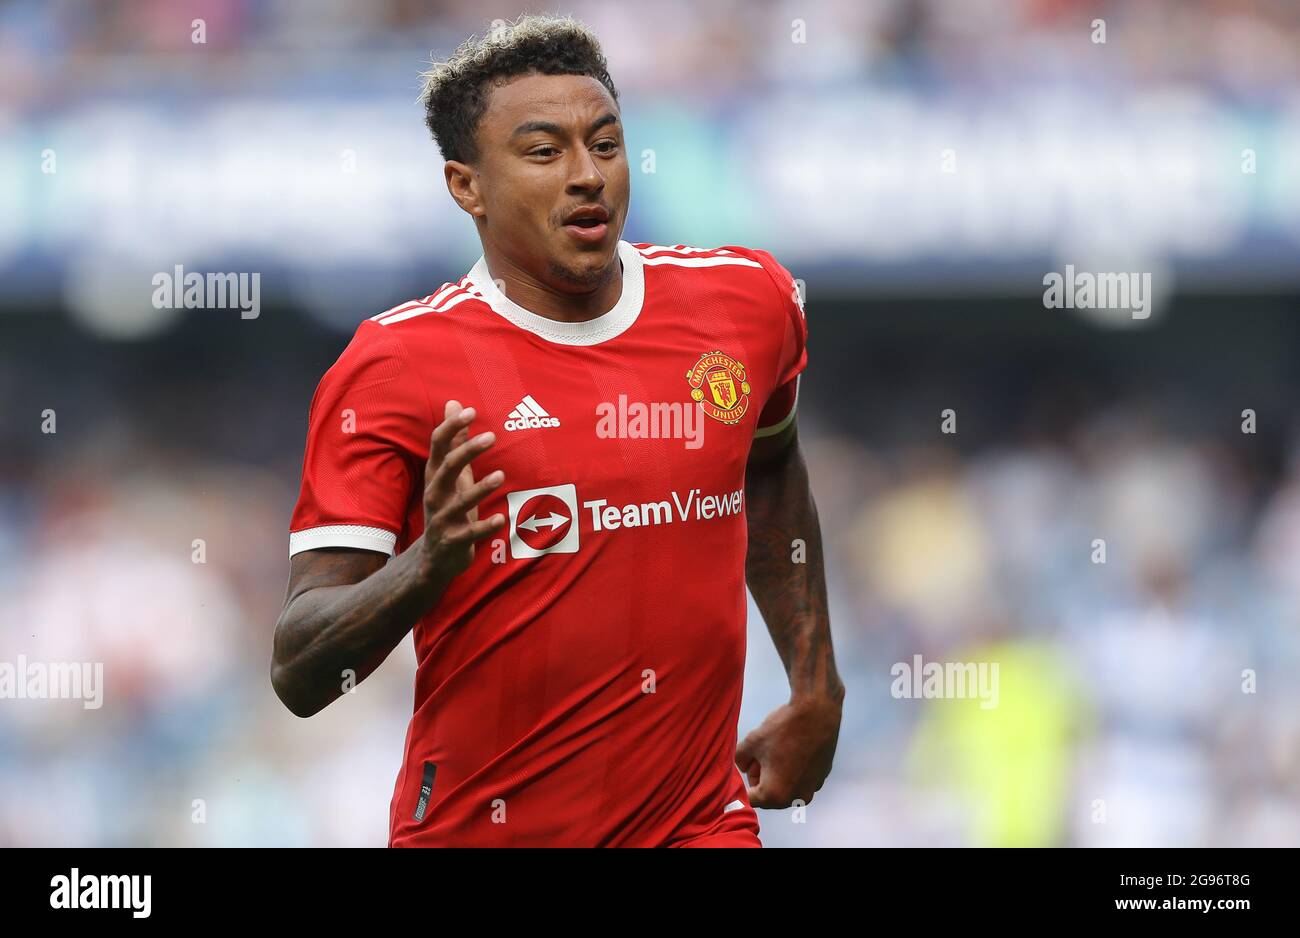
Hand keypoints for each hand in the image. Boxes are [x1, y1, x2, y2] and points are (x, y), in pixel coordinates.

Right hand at [420, 399, 506, 582]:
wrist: (433, 558)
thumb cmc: (448, 508)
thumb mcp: (451, 475)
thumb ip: (455, 441)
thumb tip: (454, 403)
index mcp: (436, 475)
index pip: (438, 445)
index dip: (451, 427)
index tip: (470, 411)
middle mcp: (435, 493)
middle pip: (448, 467)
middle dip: (468, 451)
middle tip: (492, 436)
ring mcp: (443, 518)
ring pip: (460, 501)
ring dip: (480, 488)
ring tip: (501, 475)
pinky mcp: (453, 540)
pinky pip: (470, 533)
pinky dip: (485, 526)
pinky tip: (502, 519)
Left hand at [736, 692, 842, 808]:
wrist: (817, 712)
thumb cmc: (783, 729)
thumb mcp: (752, 742)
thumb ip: (740, 759)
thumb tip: (743, 766)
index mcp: (775, 795)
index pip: (751, 799)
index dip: (743, 783)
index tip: (744, 767)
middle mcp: (796, 798)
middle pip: (769, 796)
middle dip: (761, 778)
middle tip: (759, 756)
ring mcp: (812, 788)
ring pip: (785, 787)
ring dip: (777, 774)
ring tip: (776, 750)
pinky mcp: (822, 777)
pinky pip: (800, 779)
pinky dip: (793, 770)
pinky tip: (792, 749)